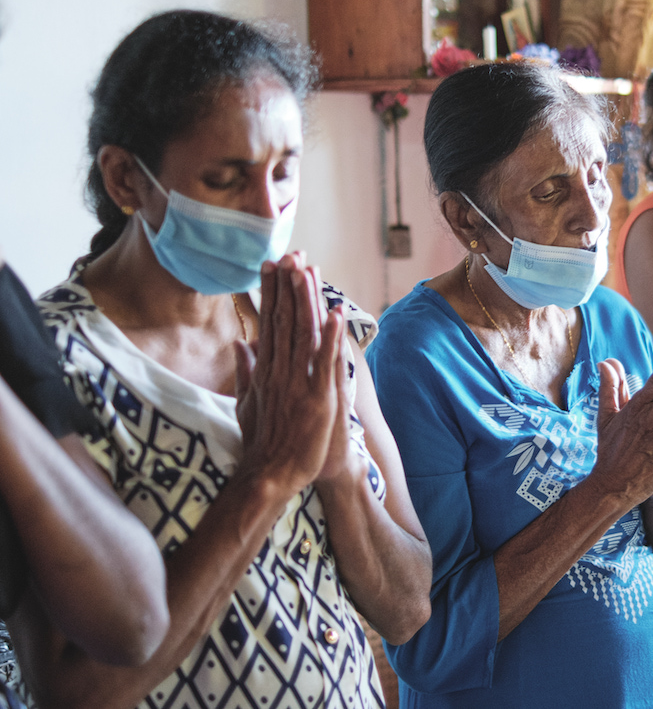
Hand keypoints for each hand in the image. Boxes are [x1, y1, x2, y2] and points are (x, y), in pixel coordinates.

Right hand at [232, 254, 341, 495]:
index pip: (269, 323)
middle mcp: (279, 371)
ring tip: (308, 271)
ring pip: (303, 334)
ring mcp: (297, 383)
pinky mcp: (317, 399)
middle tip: (289, 254)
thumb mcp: (247, 402)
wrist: (269, 476)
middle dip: (287, 287)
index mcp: (265, 370)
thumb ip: (245, 371)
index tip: (273, 265)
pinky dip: (331, 338)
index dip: (272, 293)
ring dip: (306, 301)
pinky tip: (335, 314)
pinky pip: (325, 363)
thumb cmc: (262, 442)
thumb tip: (241, 343)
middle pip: (284, 321)